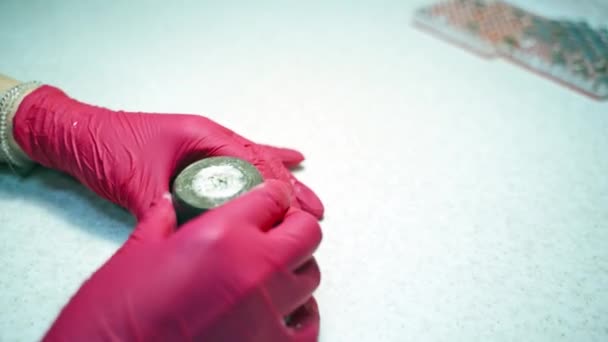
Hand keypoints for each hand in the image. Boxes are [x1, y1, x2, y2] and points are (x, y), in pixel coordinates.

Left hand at [13, 85, 323, 219]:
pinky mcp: (199, 151)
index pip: (250, 161)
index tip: (296, 209)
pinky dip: (264, 162)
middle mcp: (208, 134)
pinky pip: (239, 159)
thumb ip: (165, 210)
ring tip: (310, 197)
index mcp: (200, 134)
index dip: (277, 186)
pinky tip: (288, 159)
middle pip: (260, 161)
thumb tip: (189, 240)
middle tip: (316, 210)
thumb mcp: (136, 183)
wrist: (79, 133)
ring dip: (283, 179)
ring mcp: (205, 141)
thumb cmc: (106, 147)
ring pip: (255, 161)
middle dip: (290, 187)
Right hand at [44, 180, 322, 341]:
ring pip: (311, 276)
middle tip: (278, 231)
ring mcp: (267, 311)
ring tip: (278, 269)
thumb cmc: (114, 314)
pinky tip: (288, 308)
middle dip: (295, 227)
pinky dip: (302, 314)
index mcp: (221, 233)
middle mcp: (254, 267)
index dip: (273, 195)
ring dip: (297, 268)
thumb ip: (163, 221)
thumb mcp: (137, 252)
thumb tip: (170, 206)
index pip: (272, 197)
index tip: (272, 199)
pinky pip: (308, 326)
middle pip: (307, 232)